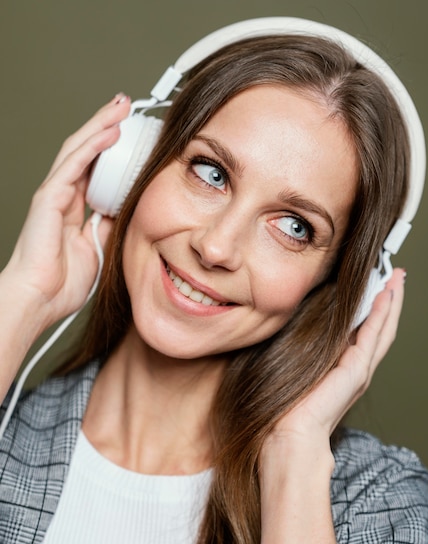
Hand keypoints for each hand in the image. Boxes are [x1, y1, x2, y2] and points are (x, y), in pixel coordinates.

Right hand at [3, 94, 130, 331]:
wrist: (40, 298)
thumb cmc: (61, 282)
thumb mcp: (98, 249)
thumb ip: (107, 227)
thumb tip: (125, 211)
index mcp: (73, 208)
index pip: (94, 168)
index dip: (112, 148)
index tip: (133, 133)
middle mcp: (63, 195)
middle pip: (87, 151)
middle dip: (107, 125)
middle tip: (127, 107)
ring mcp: (54, 194)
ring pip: (79, 149)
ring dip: (101, 125)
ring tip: (121, 107)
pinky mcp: (49, 198)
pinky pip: (74, 166)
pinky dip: (93, 147)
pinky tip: (109, 132)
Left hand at [262, 269, 405, 468]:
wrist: (288, 436)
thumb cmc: (283, 408)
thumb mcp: (293, 365)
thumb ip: (301, 346)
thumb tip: (290, 318)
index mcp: (340, 368)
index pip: (362, 331)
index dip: (371, 308)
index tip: (375, 285)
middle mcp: (355, 369)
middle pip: (379, 327)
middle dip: (389, 299)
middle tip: (395, 274)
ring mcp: (359, 370)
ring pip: (382, 328)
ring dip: (391, 301)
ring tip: (397, 278)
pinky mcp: (356, 371)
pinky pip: (373, 335)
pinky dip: (382, 313)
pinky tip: (387, 295)